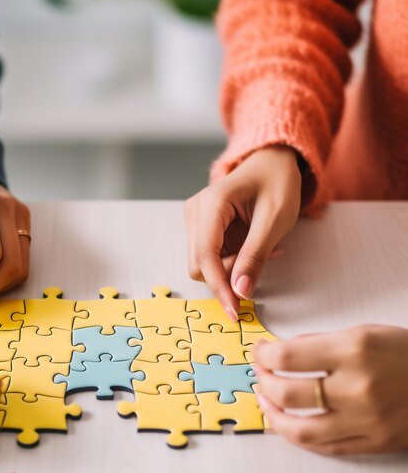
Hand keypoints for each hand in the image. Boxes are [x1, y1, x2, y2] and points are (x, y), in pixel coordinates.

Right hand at [184, 146, 300, 319]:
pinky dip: (232, 263)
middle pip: (199, 265)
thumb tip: (240, 292)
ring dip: (231, 269)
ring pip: (202, 265)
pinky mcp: (201, 228)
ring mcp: (195, 220)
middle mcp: (195, 212)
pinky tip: (253, 249)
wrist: (271, 161)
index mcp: (211, 204)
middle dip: (227, 276)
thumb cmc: (277, 182)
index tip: (236, 311)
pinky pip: (210, 258)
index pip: (205, 257)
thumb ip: (256, 256)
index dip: (219, 287)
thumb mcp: (275, 219)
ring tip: (263, 253)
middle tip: (262, 264)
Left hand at [254, 326, 407, 454]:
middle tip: (260, 375)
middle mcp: (358, 388)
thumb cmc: (406, 352)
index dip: (263, 356)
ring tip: (265, 402)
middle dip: (264, 383)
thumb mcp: (364, 332)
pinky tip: (288, 423)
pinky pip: (325, 448)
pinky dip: (299, 437)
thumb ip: (319, 342)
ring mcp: (367, 421)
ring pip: (301, 430)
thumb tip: (279, 352)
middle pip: (287, 394)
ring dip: (273, 416)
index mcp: (354, 351)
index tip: (259, 353)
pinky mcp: (375, 444)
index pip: (286, 358)